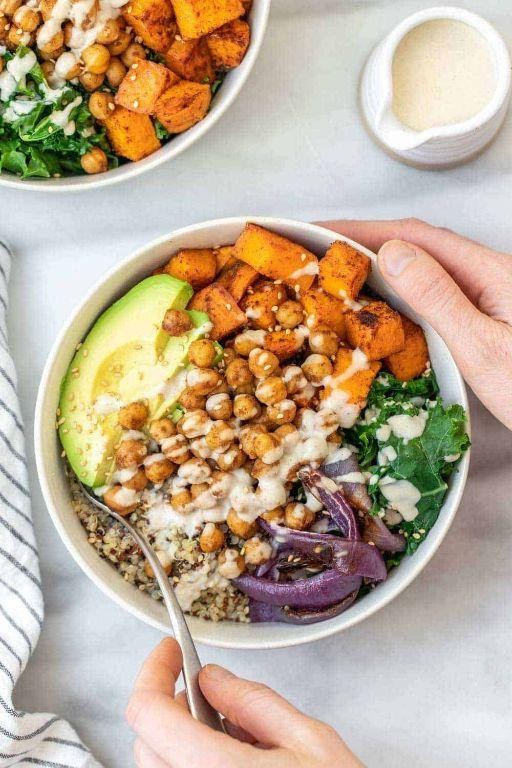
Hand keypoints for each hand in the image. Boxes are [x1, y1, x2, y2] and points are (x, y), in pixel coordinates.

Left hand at [126, 638, 362, 767]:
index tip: (169, 652)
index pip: (148, 712)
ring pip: (158, 764)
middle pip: (147, 739)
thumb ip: (253, 701)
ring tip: (232, 735)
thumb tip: (214, 679)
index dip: (155, 671)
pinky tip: (233, 761)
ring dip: (181, 736)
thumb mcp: (309, 739)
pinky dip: (191, 761)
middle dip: (172, 703)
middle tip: (206, 690)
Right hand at [320, 218, 511, 429]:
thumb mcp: (484, 348)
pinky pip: (434, 295)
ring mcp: (488, 297)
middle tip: (316, 255)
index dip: (362, 229)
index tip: (318, 230)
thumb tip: (390, 254)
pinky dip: (399, 294)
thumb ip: (439, 299)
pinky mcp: (487, 318)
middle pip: (418, 246)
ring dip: (378, 267)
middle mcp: (488, 276)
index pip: (415, 237)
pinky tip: (381, 308)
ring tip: (336, 277)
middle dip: (363, 244)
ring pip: (425, 270)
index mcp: (489, 273)